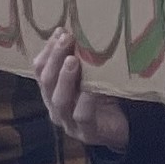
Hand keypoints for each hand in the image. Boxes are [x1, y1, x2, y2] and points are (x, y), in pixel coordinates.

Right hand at [27, 35, 131, 156]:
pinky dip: (85, 101)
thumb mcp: (90, 77)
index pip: (40, 70)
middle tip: (66, 39)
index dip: (48, 50)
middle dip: (55, 58)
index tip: (60, 31)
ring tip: (73, 61)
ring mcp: (69, 123)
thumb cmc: (105, 99)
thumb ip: (82, 62)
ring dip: (65, 78)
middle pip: (47, 82)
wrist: (123, 129)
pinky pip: (82, 116)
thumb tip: (78, 30)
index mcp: (52, 92)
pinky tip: (91, 89)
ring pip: (59, 100)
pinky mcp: (87, 133)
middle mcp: (55, 107)